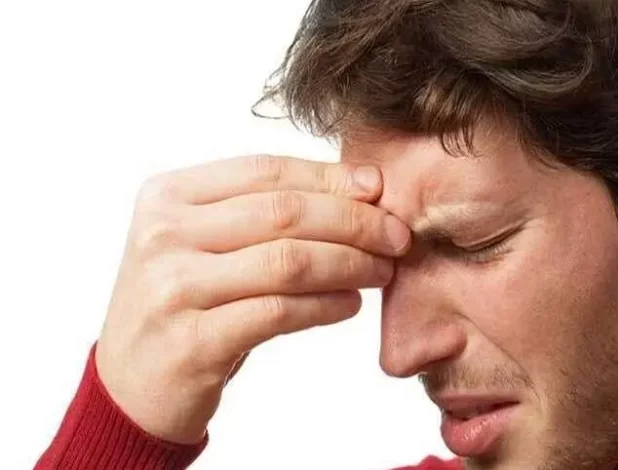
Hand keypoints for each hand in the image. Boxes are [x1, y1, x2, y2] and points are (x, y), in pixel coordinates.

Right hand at [94, 155, 410, 443]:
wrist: (133, 382)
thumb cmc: (185, 303)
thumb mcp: (206, 243)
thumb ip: (266, 212)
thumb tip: (363, 187)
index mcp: (168, 196)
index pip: (265, 172)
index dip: (329, 177)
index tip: (378, 189)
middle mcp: (165, 235)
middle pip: (284, 213)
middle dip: (355, 222)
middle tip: (397, 236)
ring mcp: (174, 288)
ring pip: (289, 262)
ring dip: (350, 264)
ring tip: (382, 271)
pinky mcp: (193, 341)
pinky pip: (281, 313)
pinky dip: (327, 306)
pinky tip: (350, 304)